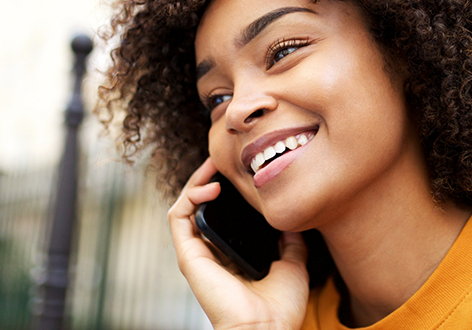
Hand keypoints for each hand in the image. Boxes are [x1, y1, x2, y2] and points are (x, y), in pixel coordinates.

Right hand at [168, 158, 309, 328]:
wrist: (268, 329)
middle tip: (226, 160)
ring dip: (196, 181)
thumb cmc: (279, 306)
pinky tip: (211, 186)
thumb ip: (291, 239)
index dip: (228, 191)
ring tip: (215, 165)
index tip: (244, 172)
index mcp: (231, 254)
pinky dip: (189, 196)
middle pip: (201, 207)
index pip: (222, 215)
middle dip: (210, 178)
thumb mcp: (293, 262)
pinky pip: (177, 217)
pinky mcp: (187, 255)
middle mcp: (211, 252)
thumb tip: (293, 217)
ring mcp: (197, 253)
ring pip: (186, 206)